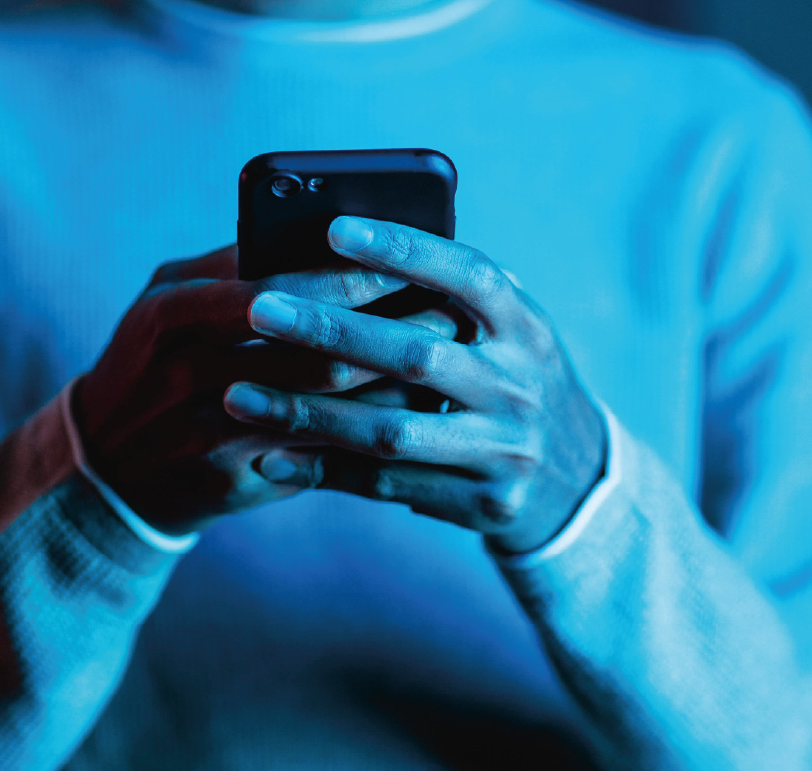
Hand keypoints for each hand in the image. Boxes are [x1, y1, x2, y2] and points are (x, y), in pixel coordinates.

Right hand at [74, 245, 454, 535]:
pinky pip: (318, 457)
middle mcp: (188, 374)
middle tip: (447, 314)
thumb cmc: (146, 365)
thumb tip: (313, 233)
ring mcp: (211, 434)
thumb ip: (227, 268)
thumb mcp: (161, 303)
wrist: (102, 471)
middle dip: (390, 331)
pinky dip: (366, 435)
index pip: (277, 287)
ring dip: (391, 385)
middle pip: (313, 352)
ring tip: (441, 361)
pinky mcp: (232, 480)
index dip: (349, 277)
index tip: (407, 262)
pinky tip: (408, 415)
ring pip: (326, 408)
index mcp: (170, 313)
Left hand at [221, 217, 607, 553]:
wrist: (576, 479)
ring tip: (235, 394)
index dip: (402, 251)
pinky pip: (387, 486)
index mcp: (525, 325)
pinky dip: (324, 471)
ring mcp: (504, 448)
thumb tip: (346, 243)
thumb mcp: (508, 330)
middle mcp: (518, 384)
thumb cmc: (510, 378)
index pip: (466, 275)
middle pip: (414, 356)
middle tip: (258, 310)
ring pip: (390, 432)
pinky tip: (267, 456)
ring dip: (306, 413)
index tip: (332, 228)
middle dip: (330, 331)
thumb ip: (451, 296)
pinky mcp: (482, 502)